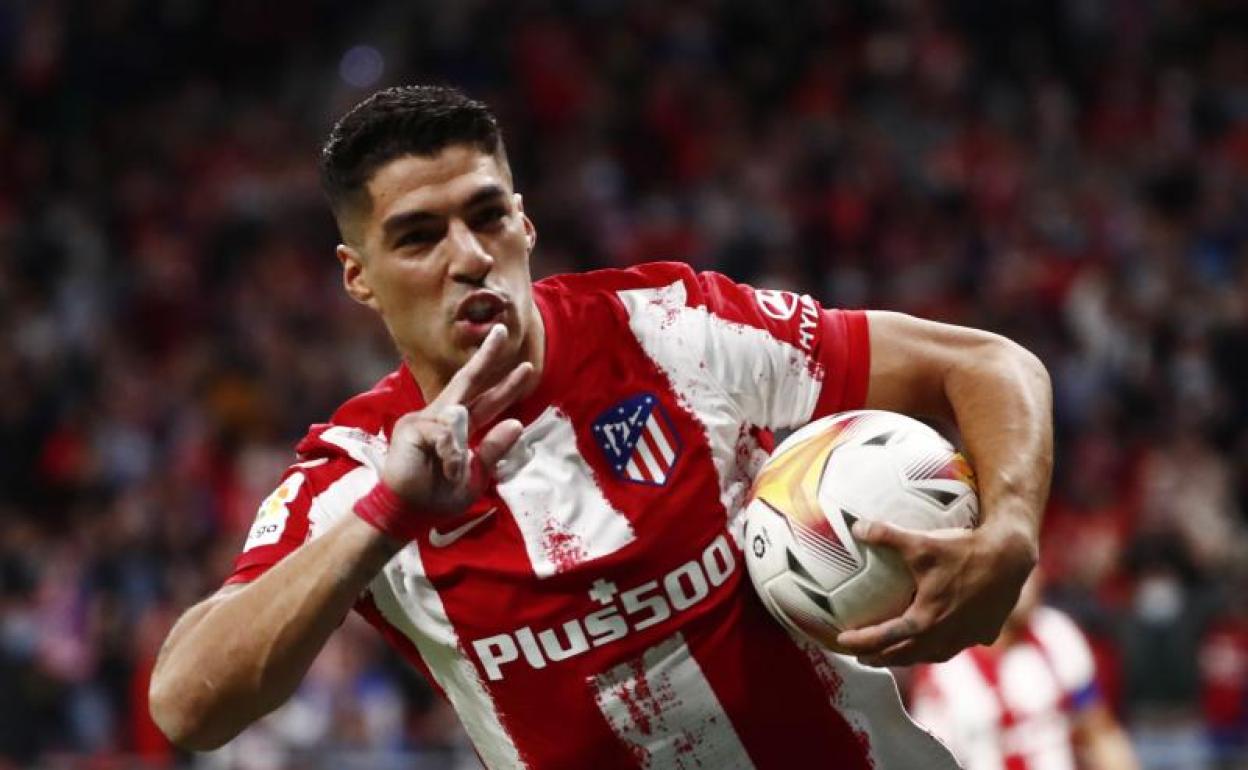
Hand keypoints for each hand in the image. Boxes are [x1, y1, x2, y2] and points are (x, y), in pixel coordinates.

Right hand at [381, 324, 536, 513]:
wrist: (409, 513)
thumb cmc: (438, 496)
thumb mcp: (476, 475)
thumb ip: (493, 450)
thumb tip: (517, 423)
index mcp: (459, 428)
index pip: (486, 401)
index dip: (506, 385)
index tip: (527, 367)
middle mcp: (442, 417)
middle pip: (467, 380)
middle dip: (487, 357)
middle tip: (503, 332)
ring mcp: (424, 419)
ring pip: (458, 418)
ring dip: (458, 451)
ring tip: (451, 471)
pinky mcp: (411, 427)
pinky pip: (444, 435)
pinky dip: (450, 456)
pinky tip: (445, 469)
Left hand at [834, 515, 1036, 666]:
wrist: (1011, 558)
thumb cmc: (964, 550)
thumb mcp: (921, 542)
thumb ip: (886, 535)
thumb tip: (857, 526)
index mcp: (926, 621)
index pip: (885, 638)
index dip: (861, 642)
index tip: (841, 642)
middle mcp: (946, 636)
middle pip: (906, 655)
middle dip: (880, 658)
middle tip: (862, 656)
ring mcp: (968, 638)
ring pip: (933, 655)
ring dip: (911, 656)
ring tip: (896, 652)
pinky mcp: (985, 633)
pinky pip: (959, 644)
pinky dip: (943, 644)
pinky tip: (940, 636)